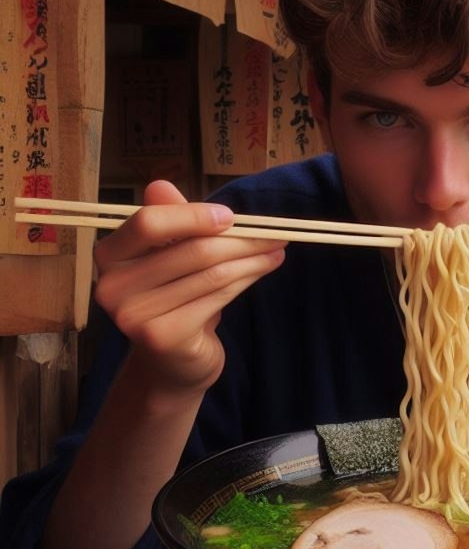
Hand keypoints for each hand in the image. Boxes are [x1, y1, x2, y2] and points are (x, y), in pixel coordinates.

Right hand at [92, 180, 286, 392]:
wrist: (171, 364)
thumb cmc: (174, 300)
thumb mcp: (171, 257)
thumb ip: (171, 222)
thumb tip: (160, 184)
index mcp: (111, 256)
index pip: (149, 222)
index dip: (193, 216)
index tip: (231, 217)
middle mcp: (113, 285)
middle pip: (191, 249)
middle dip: (242, 239)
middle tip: (277, 233)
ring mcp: (134, 315)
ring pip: (211, 273)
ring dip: (252, 259)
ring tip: (276, 250)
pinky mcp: (161, 337)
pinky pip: (217, 297)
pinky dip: (247, 279)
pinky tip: (264, 270)